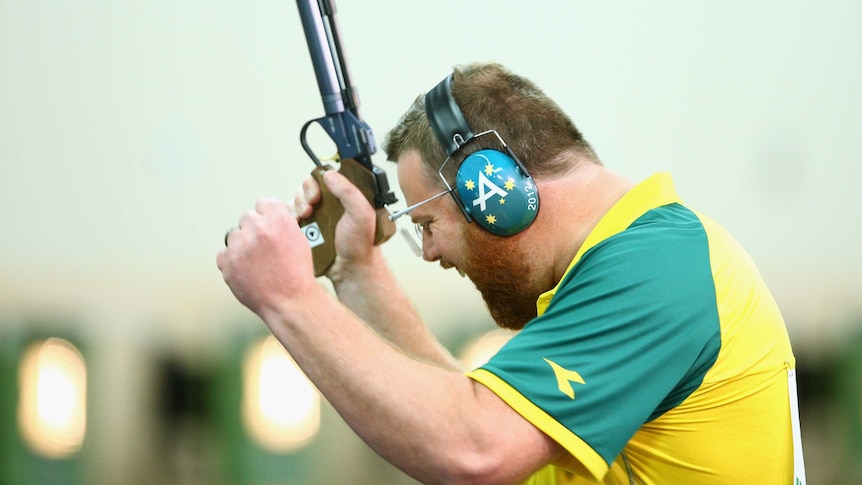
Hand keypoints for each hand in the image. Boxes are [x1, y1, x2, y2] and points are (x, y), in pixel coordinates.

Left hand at [217, 198, 315, 318]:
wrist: (289, 301)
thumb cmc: (297, 274)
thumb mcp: (299, 240)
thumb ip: (281, 224)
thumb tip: (267, 217)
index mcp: (278, 220)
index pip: (263, 203)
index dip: (266, 215)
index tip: (267, 225)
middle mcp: (258, 228)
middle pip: (247, 217)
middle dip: (253, 230)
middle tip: (262, 248)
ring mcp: (240, 245)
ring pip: (233, 236)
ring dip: (241, 245)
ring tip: (255, 262)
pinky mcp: (227, 262)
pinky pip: (223, 254)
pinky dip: (231, 262)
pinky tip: (246, 271)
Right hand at [292, 170, 377, 276]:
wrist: (350, 269)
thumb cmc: (361, 244)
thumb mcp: (361, 214)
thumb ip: (348, 192)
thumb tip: (330, 175)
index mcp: (342, 196)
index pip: (321, 178)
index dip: (314, 183)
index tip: (316, 195)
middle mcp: (327, 204)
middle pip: (305, 188)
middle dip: (303, 196)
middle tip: (309, 209)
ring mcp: (314, 216)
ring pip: (296, 202)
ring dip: (296, 207)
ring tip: (304, 218)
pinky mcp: (305, 229)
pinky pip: (290, 218)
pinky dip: (289, 218)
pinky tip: (297, 225)